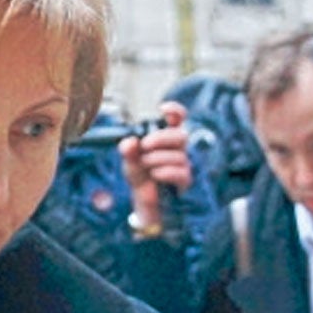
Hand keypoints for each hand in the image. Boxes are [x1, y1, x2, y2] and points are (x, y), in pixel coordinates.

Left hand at [119, 100, 194, 232]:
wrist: (144, 203)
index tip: (162, 109)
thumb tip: (130, 142)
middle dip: (162, 138)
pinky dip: (166, 172)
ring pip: (179, 156)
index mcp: (166, 139)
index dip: (175, 111)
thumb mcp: (130, 162)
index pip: (178, 119)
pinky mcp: (184, 181)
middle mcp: (177, 149)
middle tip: (145, 145)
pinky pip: (181, 173)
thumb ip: (128, 151)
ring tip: (145, 166)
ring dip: (158, 159)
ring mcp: (183, 165)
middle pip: (180, 136)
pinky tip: (155, 174)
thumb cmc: (140, 177)